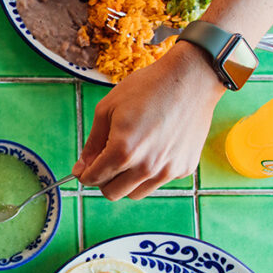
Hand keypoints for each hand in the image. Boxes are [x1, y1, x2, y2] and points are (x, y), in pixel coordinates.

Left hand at [74, 42, 224, 199]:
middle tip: (105, 162)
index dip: (84, 174)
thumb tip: (81, 168)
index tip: (84, 168)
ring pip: (135, 193)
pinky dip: (150, 173)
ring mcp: (168, 170)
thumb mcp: (107, 109)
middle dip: (103, 180)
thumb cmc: (147, 88)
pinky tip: (153, 149)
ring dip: (125, 181)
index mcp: (123, 151)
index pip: (94, 179)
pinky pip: (158, 182)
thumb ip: (92, 143)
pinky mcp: (184, 168)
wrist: (191, 79)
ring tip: (129, 156)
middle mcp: (146, 167)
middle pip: (113, 193)